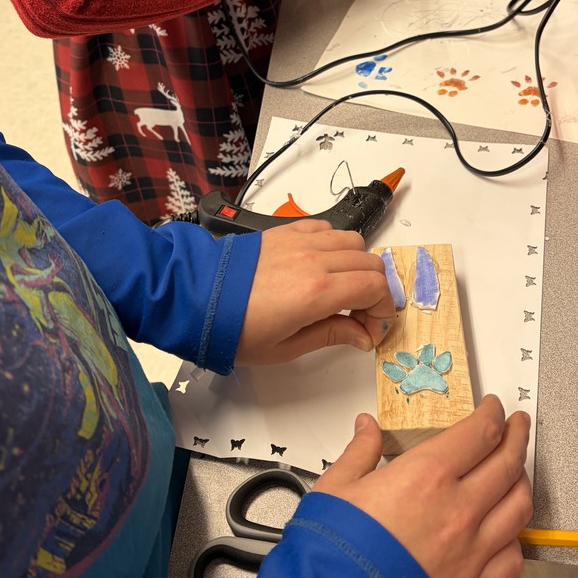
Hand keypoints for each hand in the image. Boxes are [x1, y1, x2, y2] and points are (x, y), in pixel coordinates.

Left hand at [235, 219, 395, 364]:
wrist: (194, 299)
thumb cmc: (233, 330)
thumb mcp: (285, 348)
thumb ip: (332, 335)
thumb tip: (363, 336)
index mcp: (316, 293)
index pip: (375, 288)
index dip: (383, 311)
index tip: (372, 330)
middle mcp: (313, 260)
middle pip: (371, 264)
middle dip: (376, 291)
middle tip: (361, 316)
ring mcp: (299, 241)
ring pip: (353, 242)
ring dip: (358, 266)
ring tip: (343, 290)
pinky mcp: (285, 232)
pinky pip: (326, 229)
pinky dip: (335, 245)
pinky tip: (322, 266)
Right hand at [314, 395, 532, 577]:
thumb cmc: (335, 553)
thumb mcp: (336, 486)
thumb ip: (359, 451)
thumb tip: (367, 428)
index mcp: (428, 475)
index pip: (480, 432)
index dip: (493, 414)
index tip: (493, 407)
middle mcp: (459, 508)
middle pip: (508, 462)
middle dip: (517, 436)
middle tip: (518, 425)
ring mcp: (472, 548)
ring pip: (519, 506)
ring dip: (522, 481)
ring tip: (517, 470)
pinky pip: (512, 557)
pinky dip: (515, 539)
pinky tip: (506, 531)